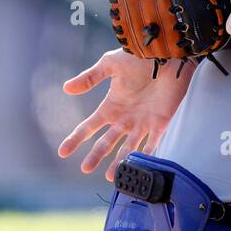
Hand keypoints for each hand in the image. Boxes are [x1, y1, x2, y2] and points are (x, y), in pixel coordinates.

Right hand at [58, 49, 193, 181]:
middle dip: (96, 155)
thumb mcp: (111, 64)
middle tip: (86, 168)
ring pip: (128, 148)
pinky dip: (146, 155)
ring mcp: (142, 122)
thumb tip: (66, 88)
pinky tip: (139, 166)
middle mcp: (125, 118)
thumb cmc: (140, 57)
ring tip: (111, 177)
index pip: (90, 127)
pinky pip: (153, 143)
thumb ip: (90, 77)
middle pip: (107, 142)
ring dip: (119, 162)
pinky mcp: (161, 123)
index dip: (76, 139)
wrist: (167, 53)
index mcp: (111, 106)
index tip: (63, 152)